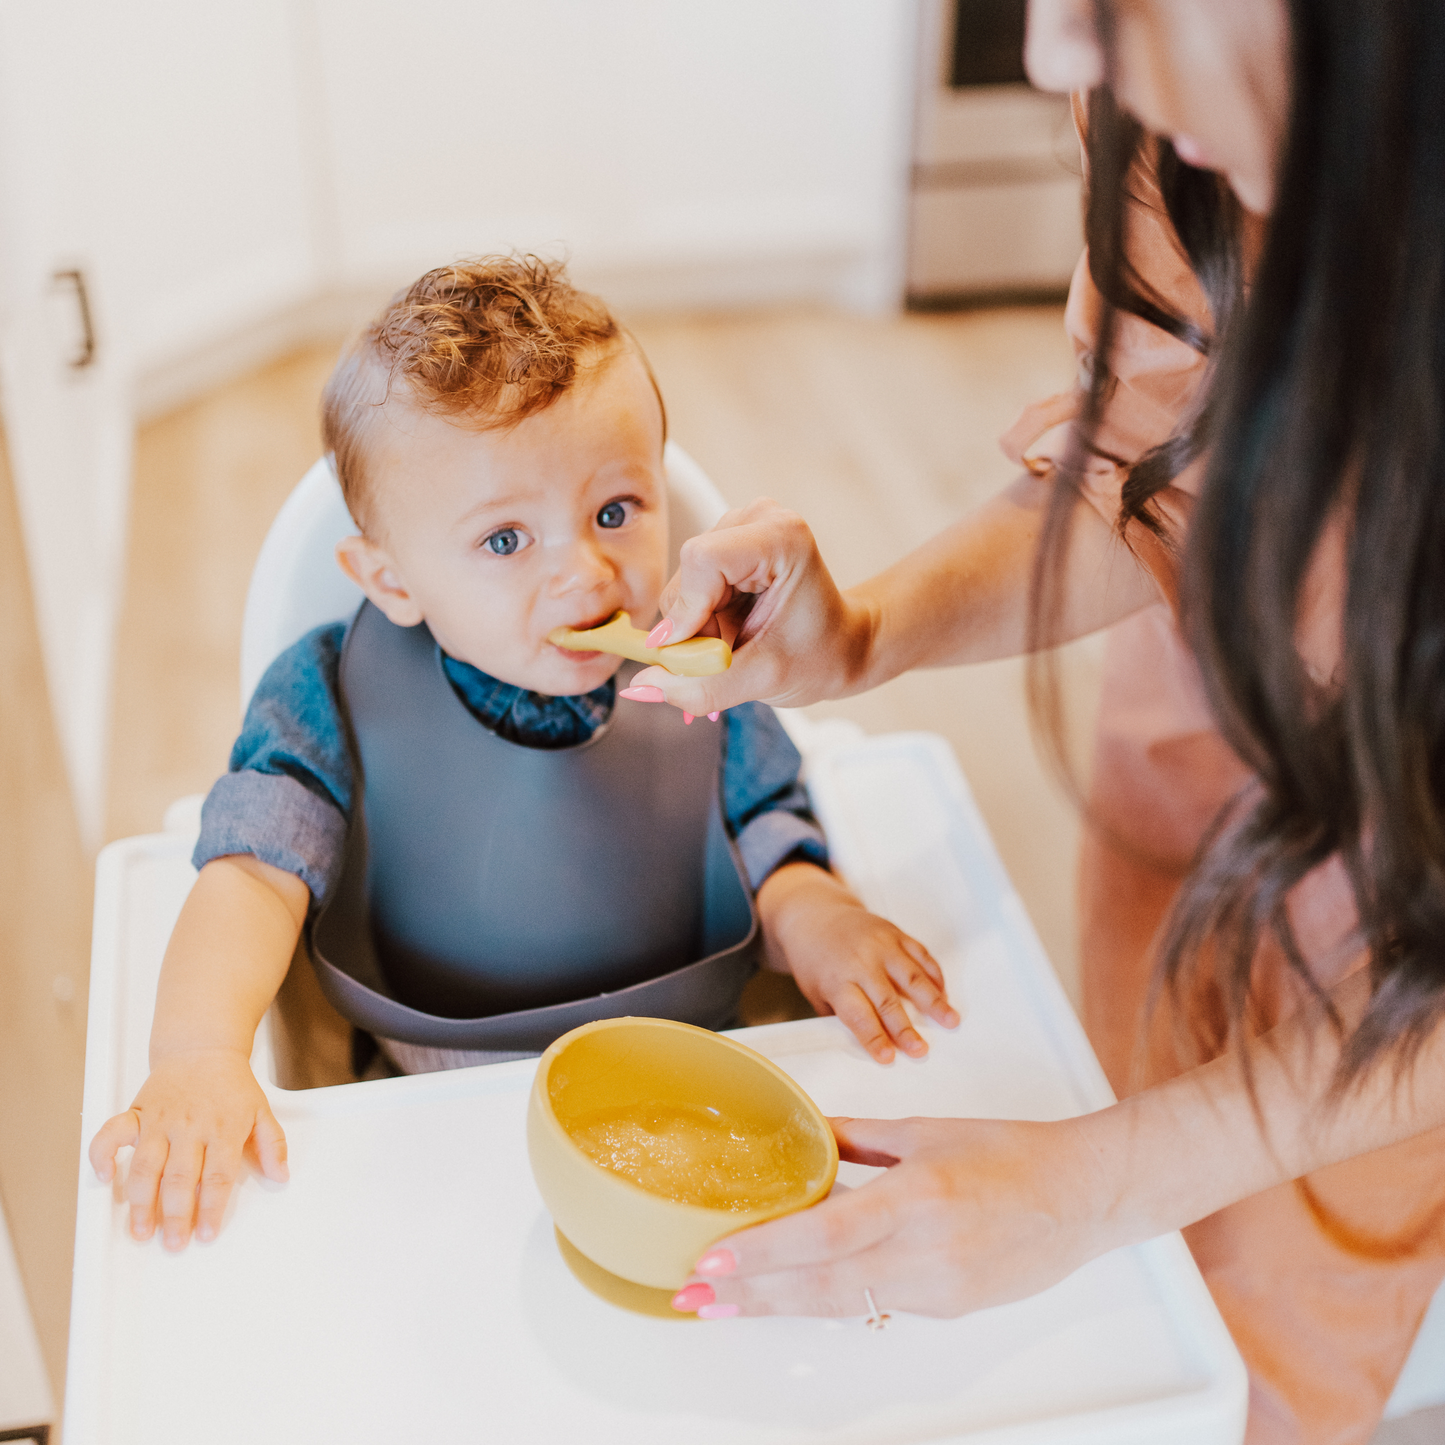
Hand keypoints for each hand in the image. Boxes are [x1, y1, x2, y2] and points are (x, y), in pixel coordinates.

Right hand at [88, 1046, 288, 1249]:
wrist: (203, 1048)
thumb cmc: (232, 1085)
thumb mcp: (262, 1110)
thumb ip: (273, 1144)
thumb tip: (281, 1175)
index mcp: (223, 1128)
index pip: (217, 1175)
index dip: (212, 1207)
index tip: (207, 1234)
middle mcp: (190, 1127)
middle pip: (181, 1177)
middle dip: (176, 1215)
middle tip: (173, 1243)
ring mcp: (161, 1121)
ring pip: (147, 1166)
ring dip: (141, 1201)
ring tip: (141, 1230)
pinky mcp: (138, 1112)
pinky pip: (112, 1134)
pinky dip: (102, 1155)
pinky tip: (104, 1178)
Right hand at [622, 498, 869, 714]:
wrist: (843, 647)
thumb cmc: (821, 656)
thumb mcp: (764, 680)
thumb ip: (702, 686)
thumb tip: (641, 687)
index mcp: (781, 537)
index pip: (703, 559)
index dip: (687, 610)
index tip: (694, 654)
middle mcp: (757, 520)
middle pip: (688, 574)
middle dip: (696, 627)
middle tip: (729, 657)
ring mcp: (739, 528)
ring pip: (682, 585)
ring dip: (698, 627)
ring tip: (736, 645)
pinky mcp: (726, 544)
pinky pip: (688, 587)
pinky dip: (701, 619)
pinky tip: (730, 631)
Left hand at [672, 1114, 1116, 1318]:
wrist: (1082, 1196)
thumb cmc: (1011, 1154)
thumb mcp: (925, 1132)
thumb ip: (858, 1139)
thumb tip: (807, 1135)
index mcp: (917, 1196)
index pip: (823, 1235)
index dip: (763, 1253)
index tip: (713, 1261)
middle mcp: (926, 1251)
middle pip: (821, 1285)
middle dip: (751, 1296)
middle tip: (695, 1299)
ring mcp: (939, 1288)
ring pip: (843, 1303)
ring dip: (780, 1305)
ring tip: (727, 1306)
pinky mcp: (948, 1308)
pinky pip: (878, 1303)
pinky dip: (831, 1298)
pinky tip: (793, 1292)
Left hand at [757, 863, 957, 1062]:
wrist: (814, 916)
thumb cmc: (815, 961)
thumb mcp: (816, 992)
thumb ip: (840, 1016)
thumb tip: (865, 1045)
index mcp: (837, 980)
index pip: (858, 1014)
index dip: (874, 1037)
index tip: (889, 1058)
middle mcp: (861, 961)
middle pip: (888, 1001)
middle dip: (906, 1029)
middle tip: (922, 1050)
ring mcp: (881, 945)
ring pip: (913, 977)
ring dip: (934, 1002)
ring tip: (951, 1021)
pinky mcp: (895, 933)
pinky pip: (921, 955)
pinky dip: (935, 975)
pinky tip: (944, 994)